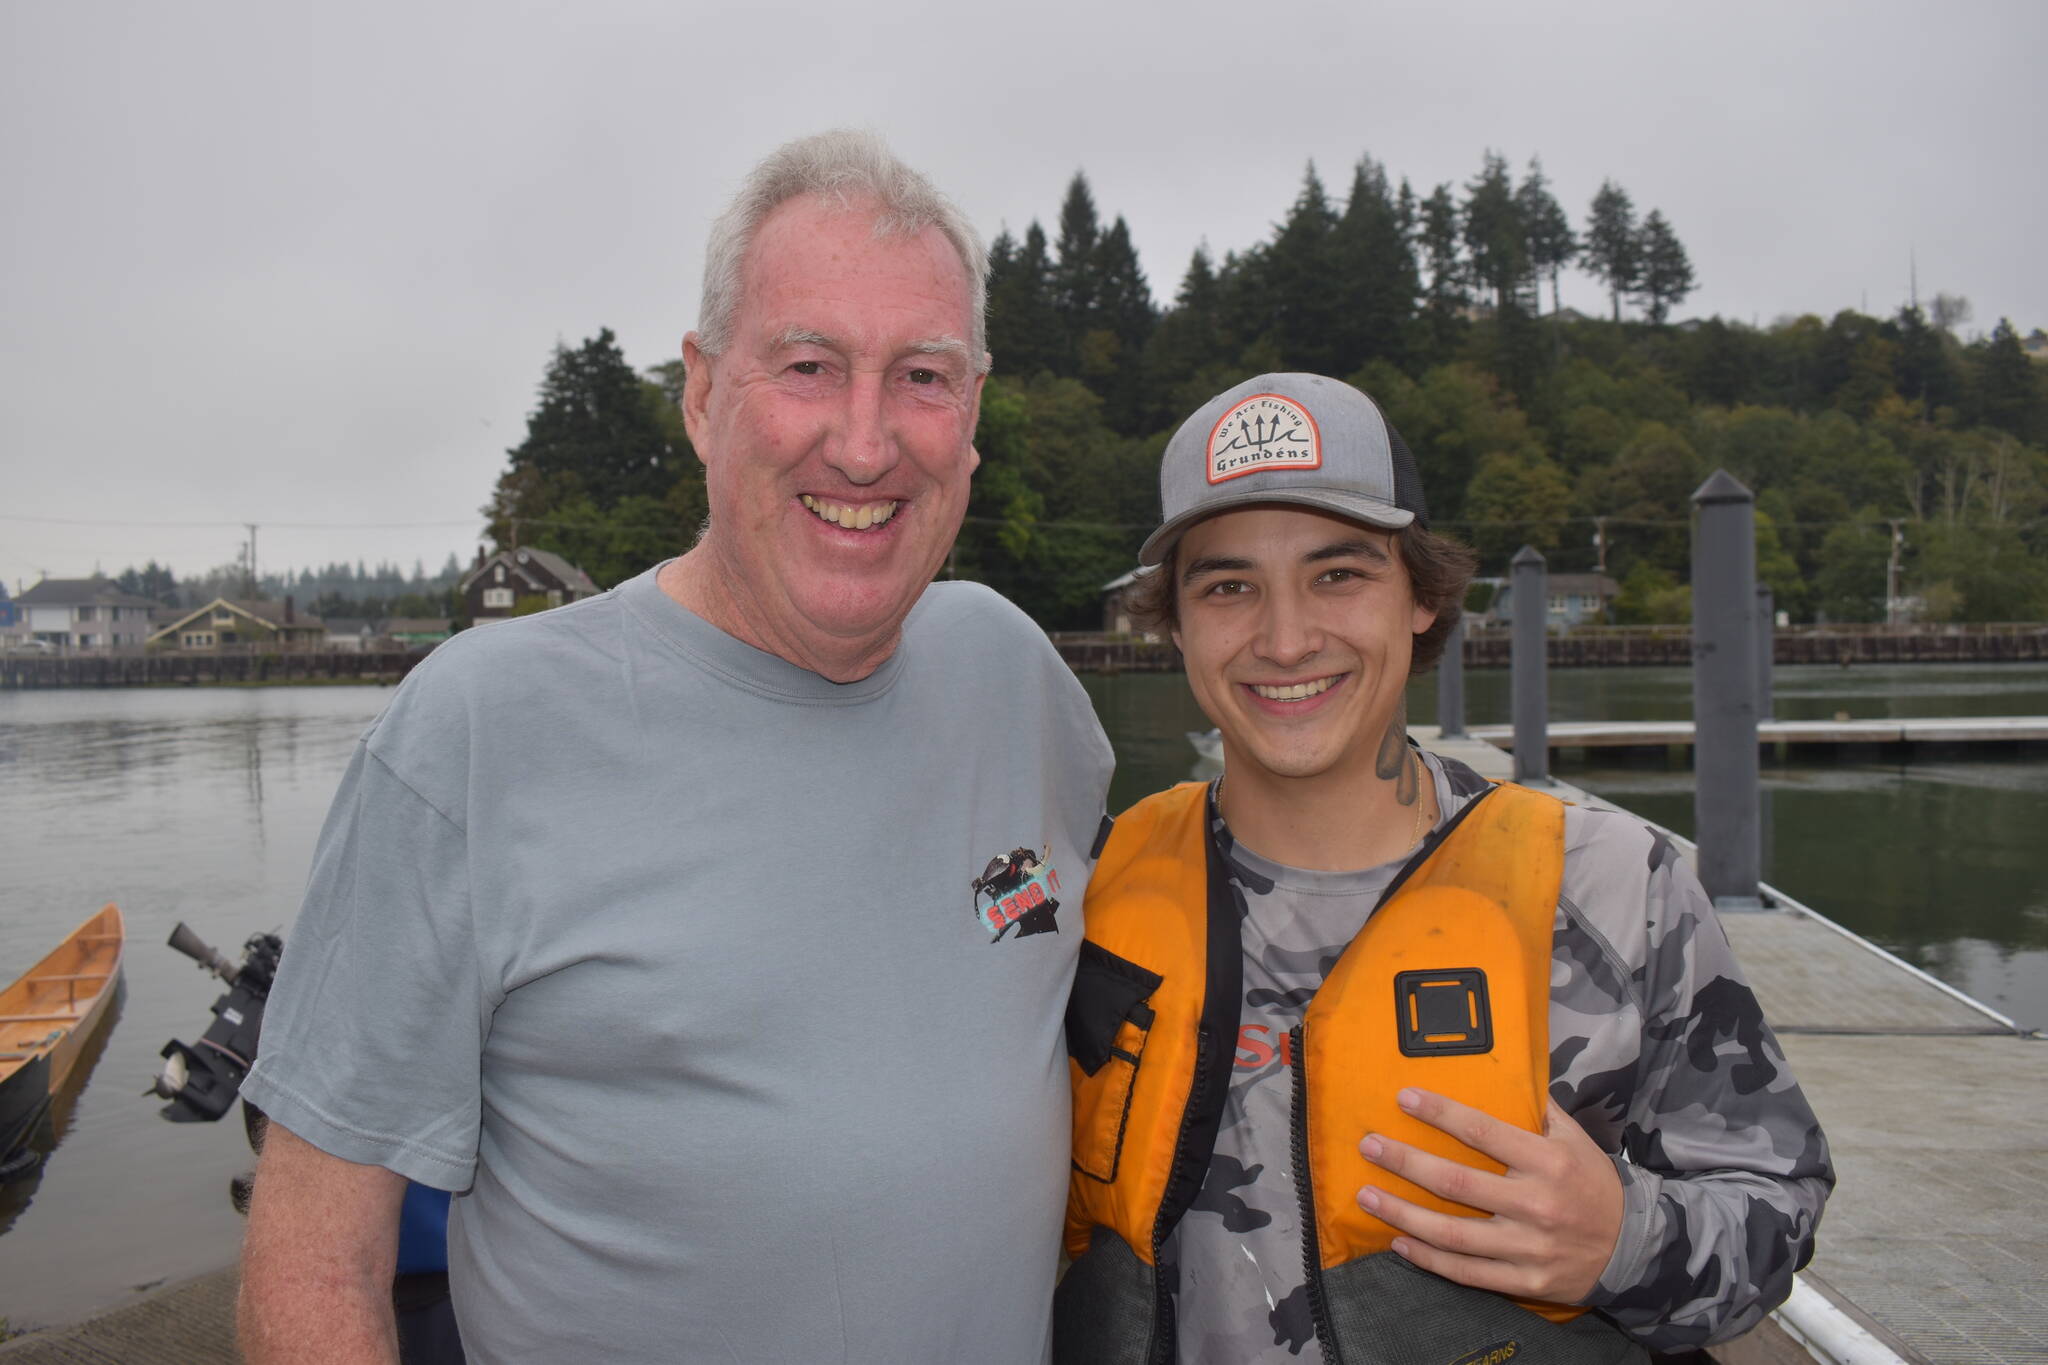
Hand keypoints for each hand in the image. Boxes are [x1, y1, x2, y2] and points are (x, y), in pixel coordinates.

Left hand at [1356, 1089, 1622, 1303]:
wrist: (1633, 1249)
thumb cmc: (1593, 1183)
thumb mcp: (1576, 1139)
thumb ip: (1539, 1109)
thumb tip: (1504, 1070)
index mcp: (1548, 1161)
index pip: (1483, 1132)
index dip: (1440, 1113)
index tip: (1404, 1097)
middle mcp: (1535, 1204)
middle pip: (1456, 1183)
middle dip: (1405, 1161)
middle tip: (1368, 1144)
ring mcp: (1527, 1247)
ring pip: (1452, 1233)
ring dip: (1403, 1214)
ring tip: (1366, 1194)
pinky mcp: (1523, 1281)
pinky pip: (1465, 1272)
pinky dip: (1428, 1259)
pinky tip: (1398, 1242)